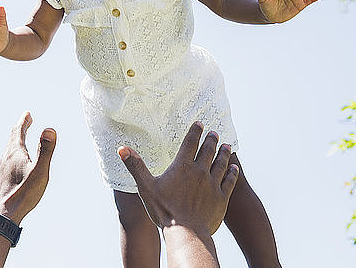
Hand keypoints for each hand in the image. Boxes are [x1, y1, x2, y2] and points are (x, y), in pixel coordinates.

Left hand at [0, 112, 56, 224]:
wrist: (5, 214)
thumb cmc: (24, 193)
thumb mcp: (40, 171)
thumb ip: (46, 150)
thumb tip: (50, 129)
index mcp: (15, 152)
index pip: (18, 131)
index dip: (24, 121)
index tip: (27, 113)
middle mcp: (7, 157)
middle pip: (13, 138)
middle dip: (20, 128)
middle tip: (26, 120)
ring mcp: (3, 167)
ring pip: (9, 148)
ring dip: (16, 139)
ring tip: (21, 138)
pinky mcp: (3, 177)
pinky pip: (8, 158)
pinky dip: (14, 152)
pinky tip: (16, 161)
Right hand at [118, 122, 238, 234]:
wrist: (186, 232)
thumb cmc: (164, 209)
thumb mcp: (146, 186)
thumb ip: (135, 166)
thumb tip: (121, 148)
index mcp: (182, 166)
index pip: (190, 143)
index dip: (195, 132)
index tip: (200, 124)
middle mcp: (200, 172)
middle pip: (208, 151)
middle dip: (211, 140)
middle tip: (214, 133)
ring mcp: (212, 184)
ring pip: (221, 163)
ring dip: (224, 153)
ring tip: (226, 145)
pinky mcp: (221, 198)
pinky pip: (229, 181)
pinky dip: (232, 172)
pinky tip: (234, 167)